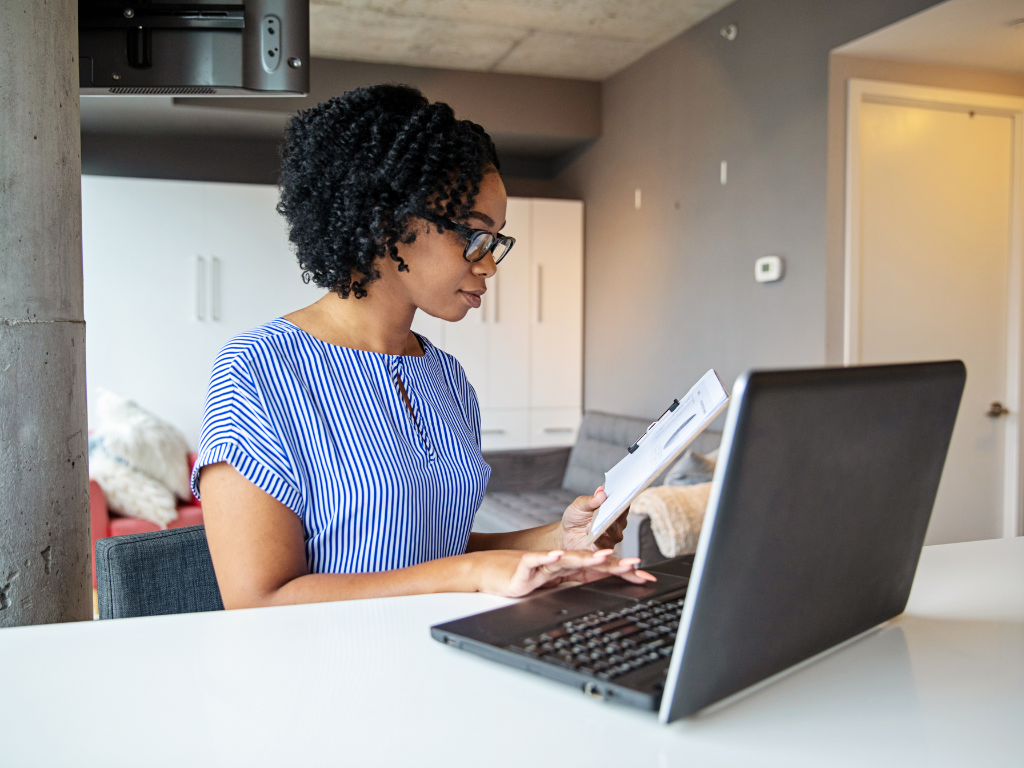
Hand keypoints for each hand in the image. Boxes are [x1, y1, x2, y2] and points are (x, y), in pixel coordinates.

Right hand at [471, 549, 654, 597]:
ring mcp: (544, 562)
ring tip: (604, 556)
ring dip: (586, 558)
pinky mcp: (526, 564)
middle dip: (614, 564)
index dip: (623, 571)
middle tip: (636, 564)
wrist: (492, 573)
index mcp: (570, 569)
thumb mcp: (555, 584)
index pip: (601, 569)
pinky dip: (549, 557)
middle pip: (591, 562)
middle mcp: (561, 562)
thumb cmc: (523, 579)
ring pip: (568, 559)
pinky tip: (559, 555)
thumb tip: (602, 585)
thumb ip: (577, 583)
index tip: (645, 577)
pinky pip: (539, 560)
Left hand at [558, 487, 628, 551]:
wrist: (565, 534)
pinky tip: (590, 531)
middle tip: (612, 507)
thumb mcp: (580, 505)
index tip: (621, 492)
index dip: (623, 497)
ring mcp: (612, 536)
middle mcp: (617, 523)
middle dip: (616, 512)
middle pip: (620, 517)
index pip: (623, 503)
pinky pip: (605, 544)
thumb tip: (601, 492)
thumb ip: (591, 500)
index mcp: (613, 509)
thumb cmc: (576, 517)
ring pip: (615, 531)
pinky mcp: (603, 548)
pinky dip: (599, 538)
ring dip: (606, 526)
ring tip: (595, 521)